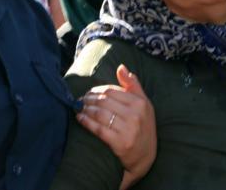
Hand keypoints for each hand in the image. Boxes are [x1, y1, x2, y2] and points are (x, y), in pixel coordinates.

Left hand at [76, 64, 156, 188]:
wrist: (146, 157)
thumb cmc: (143, 127)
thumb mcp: (144, 105)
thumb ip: (133, 85)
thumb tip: (121, 67)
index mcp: (141, 103)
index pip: (112, 91)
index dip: (97, 90)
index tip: (88, 92)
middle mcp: (136, 115)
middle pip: (104, 101)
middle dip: (89, 99)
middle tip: (80, 100)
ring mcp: (129, 129)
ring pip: (100, 114)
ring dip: (86, 109)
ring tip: (79, 108)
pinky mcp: (120, 143)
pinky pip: (99, 129)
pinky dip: (86, 122)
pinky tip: (80, 118)